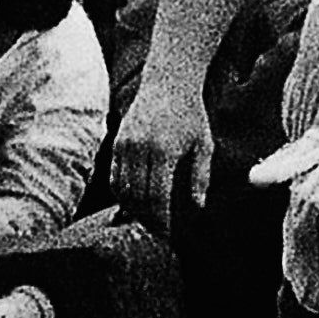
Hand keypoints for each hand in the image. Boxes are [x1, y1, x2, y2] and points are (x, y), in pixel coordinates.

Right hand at [111, 76, 215, 228]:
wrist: (167, 83)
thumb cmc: (190, 115)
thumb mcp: (204, 146)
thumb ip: (200, 177)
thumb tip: (198, 207)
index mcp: (163, 152)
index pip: (157, 197)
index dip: (161, 219)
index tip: (169, 234)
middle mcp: (139, 150)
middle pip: (136, 197)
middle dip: (146, 218)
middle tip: (158, 232)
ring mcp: (123, 146)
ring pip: (121, 189)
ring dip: (132, 208)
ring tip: (146, 219)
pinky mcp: (115, 143)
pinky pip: (114, 176)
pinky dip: (122, 193)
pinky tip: (135, 201)